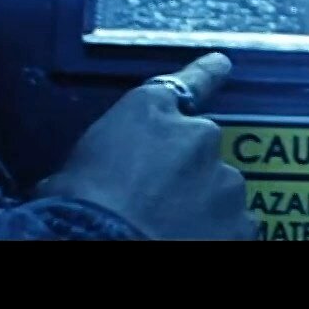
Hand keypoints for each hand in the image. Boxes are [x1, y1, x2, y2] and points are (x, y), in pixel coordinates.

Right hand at [38, 53, 254, 240]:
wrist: (104, 244)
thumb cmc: (74, 207)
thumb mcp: (68, 171)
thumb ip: (104, 160)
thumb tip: (94, 185)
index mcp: (149, 112)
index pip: (184, 84)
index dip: (205, 74)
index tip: (221, 64)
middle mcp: (198, 135)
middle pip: (201, 150)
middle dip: (184, 172)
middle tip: (156, 203)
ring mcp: (225, 181)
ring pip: (220, 190)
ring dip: (202, 205)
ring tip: (171, 231)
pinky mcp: (241, 223)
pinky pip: (233, 227)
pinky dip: (217, 234)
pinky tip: (191, 241)